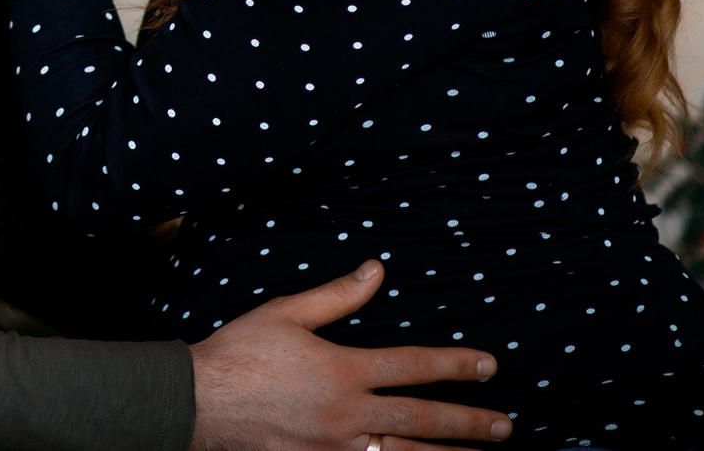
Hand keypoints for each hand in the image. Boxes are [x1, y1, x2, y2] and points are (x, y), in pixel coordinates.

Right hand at [189, 262, 512, 450]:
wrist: (197, 404)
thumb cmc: (239, 354)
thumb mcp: (286, 313)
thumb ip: (337, 296)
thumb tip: (376, 270)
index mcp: (343, 370)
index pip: (413, 366)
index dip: (455, 365)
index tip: (488, 367)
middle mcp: (348, 414)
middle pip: (421, 420)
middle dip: (468, 423)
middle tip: (506, 425)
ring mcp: (336, 448)